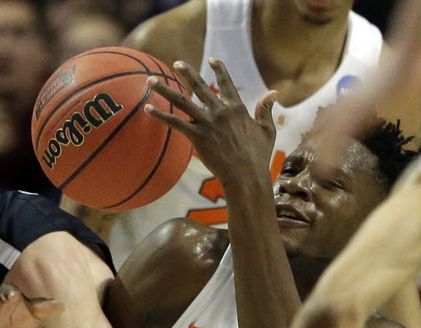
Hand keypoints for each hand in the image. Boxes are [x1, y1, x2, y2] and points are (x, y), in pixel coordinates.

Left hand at [145, 58, 276, 182]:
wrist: (246, 174)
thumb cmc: (258, 156)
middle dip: (188, 74)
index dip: (219, 71)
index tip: (212, 60)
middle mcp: (221, 111)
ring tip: (151, 80)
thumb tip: (273, 92)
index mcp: (237, 109)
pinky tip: (147, 108)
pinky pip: (175, 123)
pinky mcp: (197, 136)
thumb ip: (266, 110)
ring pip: (182, 101)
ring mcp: (208, 123)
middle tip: (177, 63)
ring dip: (165, 90)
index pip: (226, 84)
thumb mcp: (267, 130)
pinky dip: (160, 115)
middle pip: (201, 87)